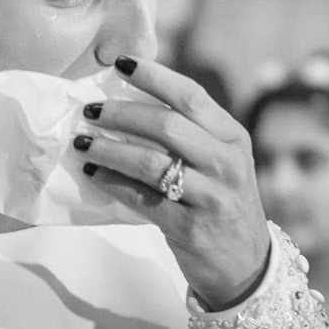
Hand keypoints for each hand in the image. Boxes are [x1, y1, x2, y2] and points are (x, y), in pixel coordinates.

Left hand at [73, 56, 269, 309]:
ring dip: (110, 150)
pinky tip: (94, 174)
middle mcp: (226, 163)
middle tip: (90, 111)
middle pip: (167, 126)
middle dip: (121, 114)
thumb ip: (190, 134)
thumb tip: (128, 101)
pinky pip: (143, 200)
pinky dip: (113, 184)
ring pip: (151, 163)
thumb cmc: (222, 204)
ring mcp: (211, 198)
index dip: (153, 76)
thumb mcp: (221, 163)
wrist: (246, 265)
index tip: (119, 63)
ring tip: (82, 143)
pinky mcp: (191, 229)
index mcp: (233, 138)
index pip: (191, 96)